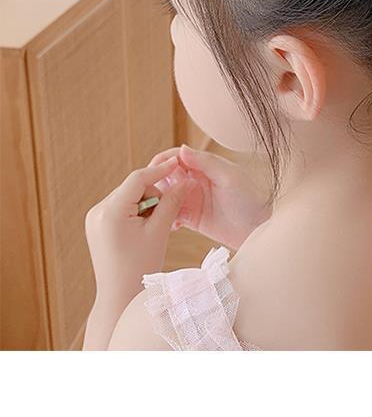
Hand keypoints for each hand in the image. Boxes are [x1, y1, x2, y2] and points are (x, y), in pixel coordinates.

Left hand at [84, 157, 192, 304]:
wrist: (120, 297)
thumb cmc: (141, 266)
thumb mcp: (160, 231)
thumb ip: (172, 201)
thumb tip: (187, 180)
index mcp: (110, 211)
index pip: (138, 179)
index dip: (160, 170)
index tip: (178, 163)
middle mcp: (98, 211)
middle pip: (133, 187)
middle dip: (153, 195)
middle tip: (166, 214)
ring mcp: (94, 218)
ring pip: (129, 196)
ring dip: (146, 203)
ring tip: (154, 226)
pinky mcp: (96, 224)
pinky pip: (121, 206)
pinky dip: (136, 211)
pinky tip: (144, 228)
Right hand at [149, 144, 270, 250]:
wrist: (257, 229)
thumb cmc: (249, 199)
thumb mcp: (229, 177)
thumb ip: (206, 163)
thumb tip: (181, 149)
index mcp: (204, 165)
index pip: (176, 157)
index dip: (162, 162)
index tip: (151, 173)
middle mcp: (195, 179)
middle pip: (166, 176)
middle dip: (156, 184)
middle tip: (152, 197)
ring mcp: (192, 198)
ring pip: (166, 196)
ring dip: (158, 202)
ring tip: (157, 213)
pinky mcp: (191, 217)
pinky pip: (171, 214)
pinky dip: (165, 218)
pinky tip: (169, 225)